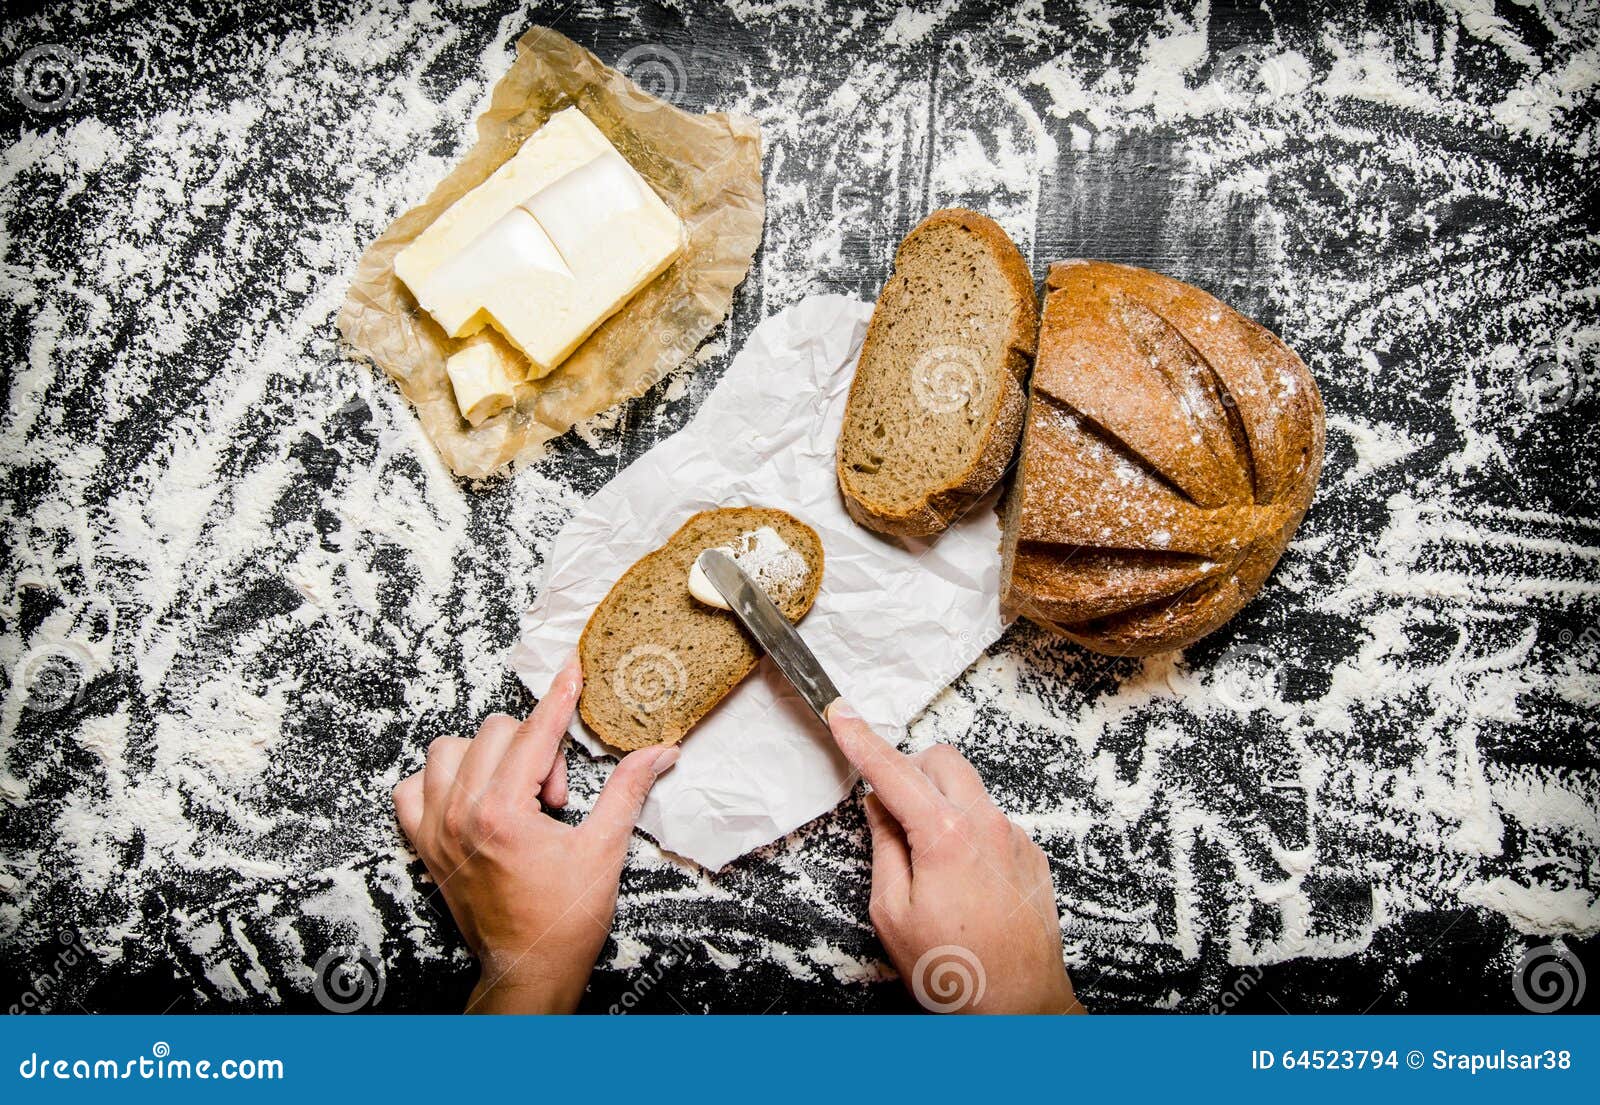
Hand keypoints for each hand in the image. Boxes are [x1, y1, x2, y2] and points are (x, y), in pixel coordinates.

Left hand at [393, 654, 678, 1012]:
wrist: (528, 970)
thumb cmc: (564, 921)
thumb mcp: (604, 849)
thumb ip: (627, 791)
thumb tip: (659, 752)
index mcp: (502, 814)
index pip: (533, 733)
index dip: (558, 698)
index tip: (571, 673)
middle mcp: (460, 816)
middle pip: (494, 734)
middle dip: (534, 749)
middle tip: (555, 795)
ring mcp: (436, 831)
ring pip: (448, 751)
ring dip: (486, 757)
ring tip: (515, 792)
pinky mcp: (424, 847)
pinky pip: (411, 790)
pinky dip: (438, 783)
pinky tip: (472, 798)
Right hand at [825, 699, 1081, 1013]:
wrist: (1020, 1009)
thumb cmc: (956, 971)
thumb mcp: (894, 913)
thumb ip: (885, 848)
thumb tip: (880, 808)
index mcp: (945, 836)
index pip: (893, 771)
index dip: (861, 740)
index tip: (843, 714)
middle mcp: (987, 826)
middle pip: (942, 761)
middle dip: (911, 770)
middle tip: (889, 809)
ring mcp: (1016, 839)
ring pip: (969, 791)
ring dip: (941, 806)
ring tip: (929, 867)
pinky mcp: (1031, 857)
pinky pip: (992, 823)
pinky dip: (968, 834)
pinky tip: (961, 883)